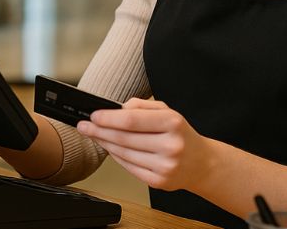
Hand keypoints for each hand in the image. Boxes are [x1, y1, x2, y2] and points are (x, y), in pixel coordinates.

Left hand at [76, 98, 213, 191]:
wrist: (201, 163)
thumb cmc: (180, 134)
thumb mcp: (167, 111)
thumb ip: (141, 105)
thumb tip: (117, 108)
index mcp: (173, 123)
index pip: (132, 120)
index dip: (108, 118)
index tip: (93, 116)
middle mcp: (170, 145)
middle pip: (124, 138)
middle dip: (99, 131)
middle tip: (84, 126)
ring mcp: (165, 166)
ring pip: (124, 153)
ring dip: (105, 143)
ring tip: (94, 135)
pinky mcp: (158, 181)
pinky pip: (129, 167)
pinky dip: (116, 156)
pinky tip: (110, 148)